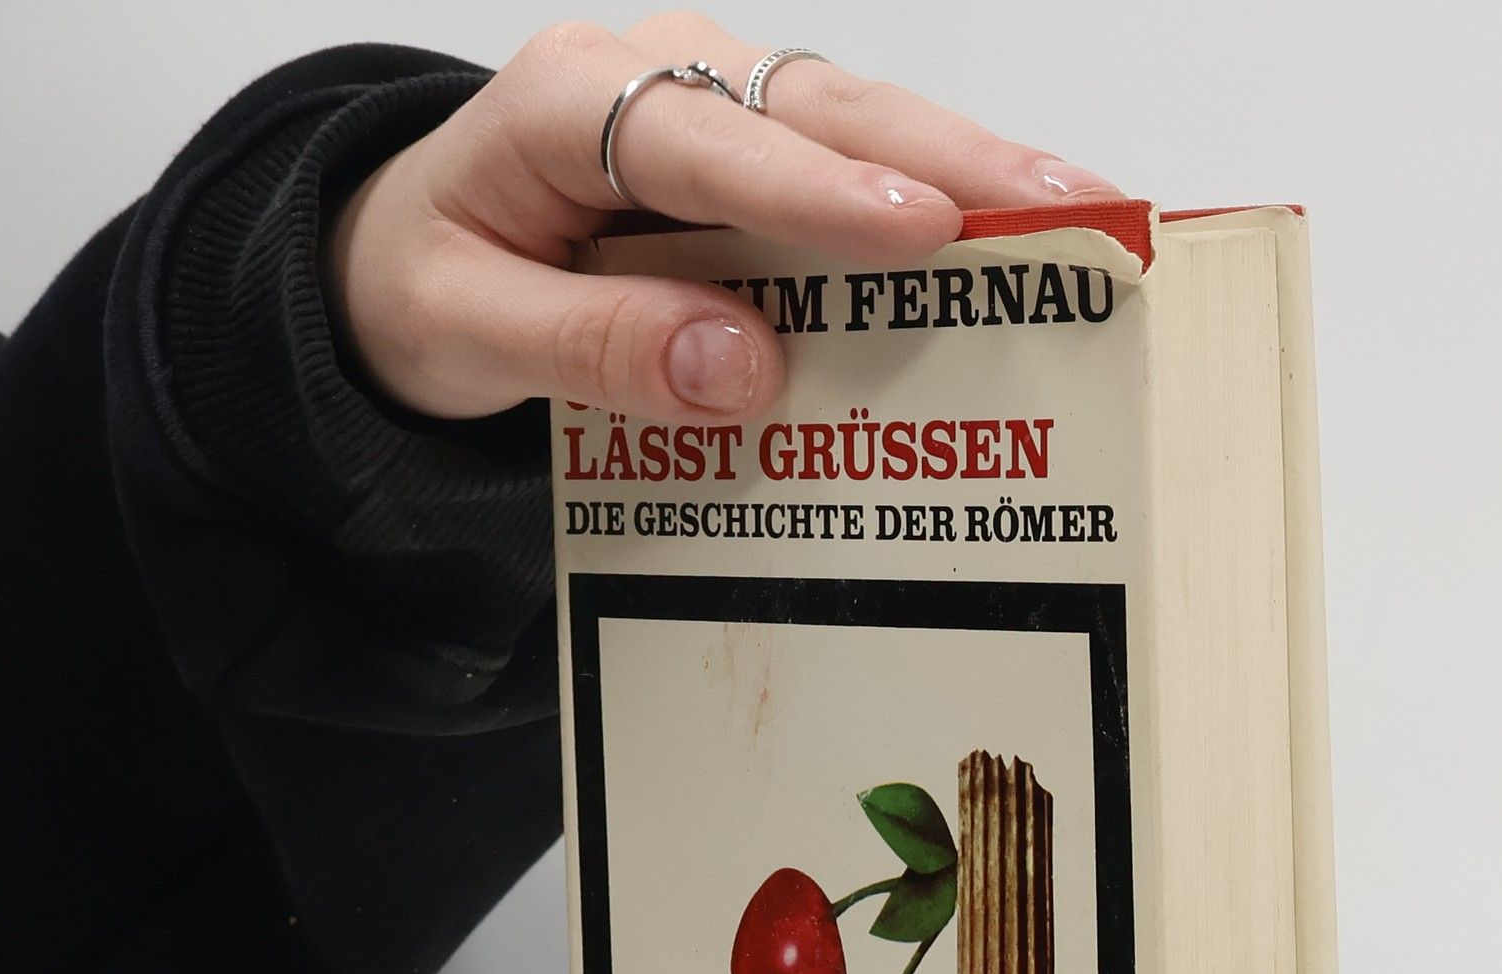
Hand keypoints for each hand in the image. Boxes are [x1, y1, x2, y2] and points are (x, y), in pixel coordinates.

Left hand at [322, 15, 1120, 424]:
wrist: (413, 259)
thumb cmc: (433, 285)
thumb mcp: (465, 332)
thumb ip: (589, 348)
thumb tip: (741, 366)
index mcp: (568, 103)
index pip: (704, 138)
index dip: (814, 188)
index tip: (915, 232)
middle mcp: (663, 80)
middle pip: (821, 106)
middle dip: (954, 158)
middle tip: (1071, 207)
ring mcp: (724, 111)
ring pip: (862, 126)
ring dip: (978, 171)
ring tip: (1088, 214)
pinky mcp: (763, 159)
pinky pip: (860, 171)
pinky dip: (944, 202)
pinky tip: (1023, 231)